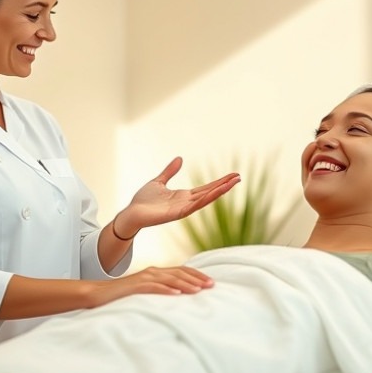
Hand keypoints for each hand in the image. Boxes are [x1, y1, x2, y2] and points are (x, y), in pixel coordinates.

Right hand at [87, 266, 213, 307]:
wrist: (97, 294)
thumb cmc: (123, 296)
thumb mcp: (146, 292)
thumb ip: (161, 291)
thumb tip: (180, 297)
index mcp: (156, 272)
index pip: (181, 270)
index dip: (197, 275)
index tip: (211, 282)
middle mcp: (152, 272)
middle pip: (179, 273)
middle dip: (197, 278)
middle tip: (212, 285)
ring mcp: (143, 278)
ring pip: (169, 278)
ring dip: (185, 284)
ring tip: (199, 290)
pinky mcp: (135, 286)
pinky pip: (153, 287)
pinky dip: (166, 290)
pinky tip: (176, 294)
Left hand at [116, 157, 239, 235]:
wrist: (132, 213)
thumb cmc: (143, 201)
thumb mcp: (159, 181)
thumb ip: (169, 171)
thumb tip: (180, 159)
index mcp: (184, 196)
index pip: (206, 188)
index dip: (219, 182)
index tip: (232, 175)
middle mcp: (187, 203)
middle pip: (210, 193)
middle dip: (224, 185)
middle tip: (239, 177)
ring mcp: (184, 209)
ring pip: (206, 199)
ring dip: (220, 191)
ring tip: (233, 183)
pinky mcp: (178, 213)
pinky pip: (195, 206)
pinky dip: (206, 199)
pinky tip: (216, 193)